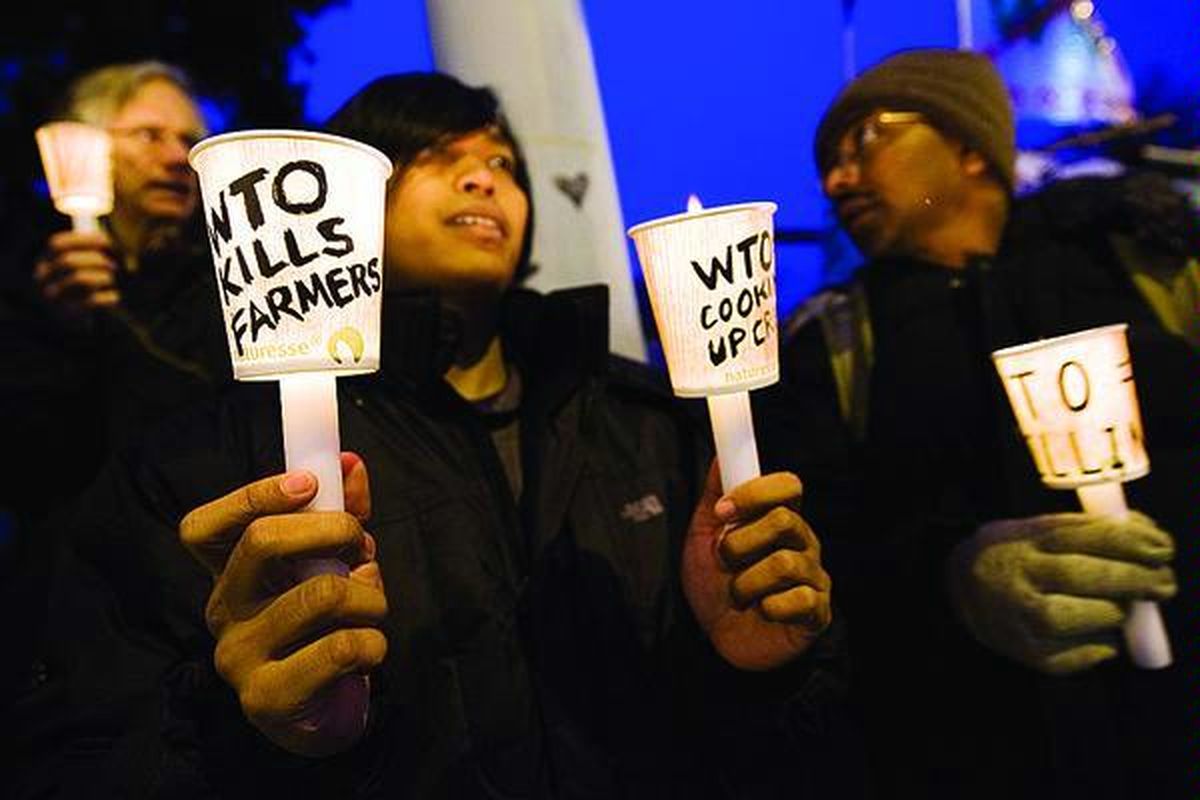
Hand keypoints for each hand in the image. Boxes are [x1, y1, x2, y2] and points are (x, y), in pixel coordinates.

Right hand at [33, 230, 119, 323]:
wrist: (76, 322)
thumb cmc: (81, 290)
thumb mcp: (80, 269)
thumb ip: (89, 253)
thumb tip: (111, 240)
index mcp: (43, 263)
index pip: (56, 244)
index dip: (83, 239)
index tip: (106, 240)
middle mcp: (42, 280)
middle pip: (68, 260)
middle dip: (96, 259)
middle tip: (114, 265)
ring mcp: (52, 299)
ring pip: (80, 279)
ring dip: (103, 277)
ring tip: (111, 280)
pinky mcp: (68, 316)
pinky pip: (92, 301)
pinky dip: (108, 297)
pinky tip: (114, 297)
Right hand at [179, 453, 387, 755]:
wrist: (322, 710)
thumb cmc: (324, 623)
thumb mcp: (332, 561)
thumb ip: (341, 512)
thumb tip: (351, 463)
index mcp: (226, 573)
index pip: (203, 528)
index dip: (253, 495)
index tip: (309, 484)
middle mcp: (221, 611)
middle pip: (262, 542)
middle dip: (334, 530)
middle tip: (362, 546)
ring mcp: (237, 656)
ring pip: (318, 594)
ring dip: (369, 593)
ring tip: (374, 605)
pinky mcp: (267, 696)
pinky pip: (339, 647)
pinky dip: (374, 640)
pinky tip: (370, 646)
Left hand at [682, 460, 831, 670]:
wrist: (719, 641)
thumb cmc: (716, 585)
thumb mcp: (705, 537)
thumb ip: (714, 498)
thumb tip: (720, 456)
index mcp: (781, 519)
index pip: (789, 485)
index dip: (756, 492)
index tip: (723, 510)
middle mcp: (804, 543)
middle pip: (785, 520)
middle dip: (742, 542)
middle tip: (726, 561)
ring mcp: (814, 578)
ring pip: (785, 563)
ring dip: (746, 581)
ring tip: (738, 595)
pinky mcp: (817, 613)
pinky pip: (798, 601)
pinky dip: (769, 608)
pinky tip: (762, 613)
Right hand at [948, 511, 1175, 674]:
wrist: (960, 590)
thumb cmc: (1015, 556)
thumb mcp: (1039, 530)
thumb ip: (1087, 530)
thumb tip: (1147, 536)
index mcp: (1025, 542)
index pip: (1086, 538)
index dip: (1132, 542)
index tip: (1163, 548)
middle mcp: (1020, 578)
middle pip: (1087, 577)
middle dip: (1136, 579)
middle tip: (1164, 582)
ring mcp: (1022, 620)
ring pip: (1090, 618)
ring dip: (1118, 612)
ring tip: (1121, 606)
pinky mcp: (1031, 655)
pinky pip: (1086, 653)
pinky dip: (1104, 642)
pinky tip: (1101, 630)